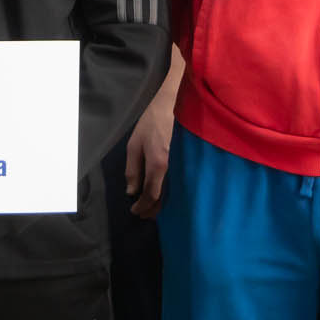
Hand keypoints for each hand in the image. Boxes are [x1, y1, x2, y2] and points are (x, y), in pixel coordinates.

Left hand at [125, 79, 177, 217]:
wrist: (177, 104)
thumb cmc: (153, 121)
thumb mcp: (134, 144)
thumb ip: (132, 169)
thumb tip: (131, 191)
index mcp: (158, 165)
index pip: (150, 195)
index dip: (142, 206)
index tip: (135, 211)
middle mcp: (173, 170)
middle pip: (164, 198)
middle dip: (152, 209)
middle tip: (143, 215)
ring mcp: (182, 167)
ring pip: (173, 193)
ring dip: (162, 204)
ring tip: (153, 209)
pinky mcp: (188, 163)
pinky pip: (179, 184)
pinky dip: (171, 193)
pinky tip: (166, 195)